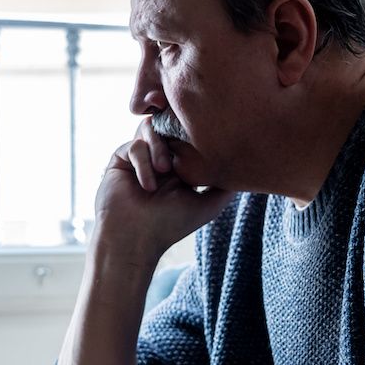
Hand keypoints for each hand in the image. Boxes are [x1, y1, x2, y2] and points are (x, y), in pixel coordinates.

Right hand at [93, 117, 233, 261]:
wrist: (134, 238)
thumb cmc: (171, 225)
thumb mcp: (208, 205)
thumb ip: (226, 187)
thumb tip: (244, 168)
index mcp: (181, 165)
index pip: (189, 136)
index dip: (195, 134)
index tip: (204, 138)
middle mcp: (160, 157)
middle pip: (169, 126)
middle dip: (176, 135)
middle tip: (180, 156)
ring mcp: (140, 157)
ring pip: (151, 129)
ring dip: (159, 148)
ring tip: (165, 170)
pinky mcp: (120, 158)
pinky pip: (134, 145)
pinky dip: (143, 163)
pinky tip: (147, 186)